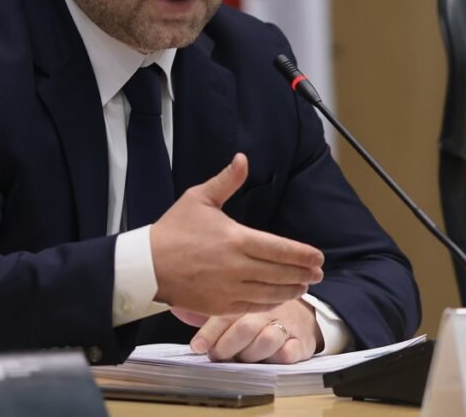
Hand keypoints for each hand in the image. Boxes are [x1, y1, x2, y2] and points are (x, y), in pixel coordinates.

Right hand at [150, 153, 323, 315]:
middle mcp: (237, 267)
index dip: (304, 255)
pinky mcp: (220, 306)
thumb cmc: (173, 230)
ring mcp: (230, 289)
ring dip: (292, 289)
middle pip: (282, 273)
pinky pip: (254, 306)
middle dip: (304, 273)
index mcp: (236, 239)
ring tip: (303, 285)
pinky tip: (278, 297)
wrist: (147, 265)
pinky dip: (271, 302)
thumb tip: (243, 158)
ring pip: (271, 292)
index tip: (318, 257)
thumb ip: (226, 181)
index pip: (281, 249)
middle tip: (317, 272)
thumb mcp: (198, 198)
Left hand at [173, 299, 322, 363]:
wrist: (299, 313)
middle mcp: (264, 310)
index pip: (224, 315)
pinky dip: (279, 356)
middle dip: (228, 346)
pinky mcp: (301, 340)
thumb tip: (176, 308)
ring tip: (241, 359)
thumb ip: (210, 308)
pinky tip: (270, 358)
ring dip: (250, 354)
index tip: (197, 348)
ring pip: (267, 339)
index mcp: (245, 300)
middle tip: (218, 356)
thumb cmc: (257, 313)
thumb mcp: (235, 306)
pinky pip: (291, 350)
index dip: (209, 334)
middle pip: (245, 327)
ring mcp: (284, 324)